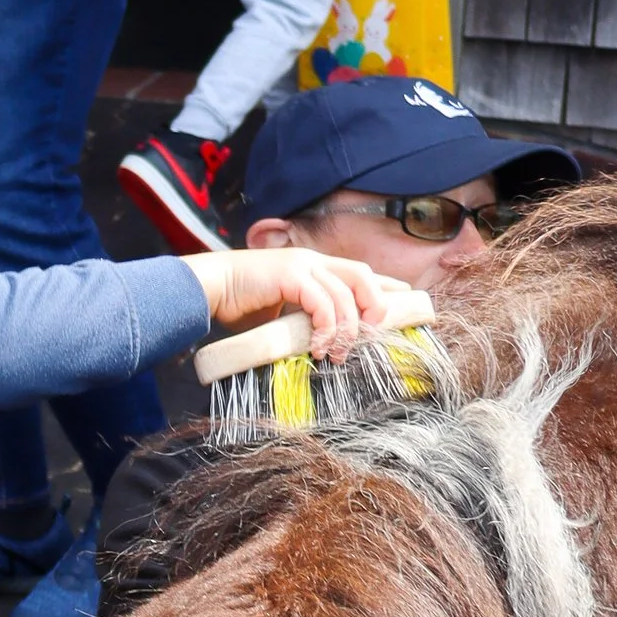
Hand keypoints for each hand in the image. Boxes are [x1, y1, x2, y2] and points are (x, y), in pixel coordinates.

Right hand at [186, 246, 419, 360]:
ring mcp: (303, 265)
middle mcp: (314, 261)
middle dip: (375, 307)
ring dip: (347, 329)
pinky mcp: (290, 275)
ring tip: (336, 355)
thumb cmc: (241, 305)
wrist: (211, 288)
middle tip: (371, 337)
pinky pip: (323, 302)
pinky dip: (327, 327)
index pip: (360, 272)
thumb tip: (323, 346)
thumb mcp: (283, 314)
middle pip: (363, 276)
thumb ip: (305, 322)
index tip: (405, 302)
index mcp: (315, 267)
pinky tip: (318, 346)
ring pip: (345, 294)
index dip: (386, 287)